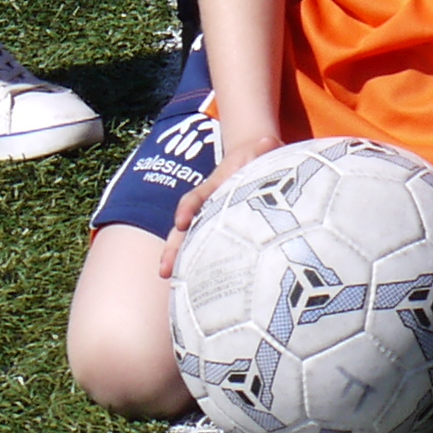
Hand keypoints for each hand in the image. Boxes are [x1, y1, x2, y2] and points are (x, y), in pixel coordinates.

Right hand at [161, 114, 285, 272]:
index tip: (183, 221)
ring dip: (179, 262)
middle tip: (164, 269)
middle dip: (173, 248)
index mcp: (216, 186)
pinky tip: (197, 289)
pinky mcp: (221, 231)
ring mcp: (211, 219)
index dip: (188, 208)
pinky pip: (207, 250)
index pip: (197, 198)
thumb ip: (262, 149)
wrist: (257, 156)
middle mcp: (208, 205)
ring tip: (171, 283)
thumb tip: (268, 143)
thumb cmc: (259, 155)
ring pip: (190, 243)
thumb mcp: (261, 149)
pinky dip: (200, 267)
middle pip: (185, 229)